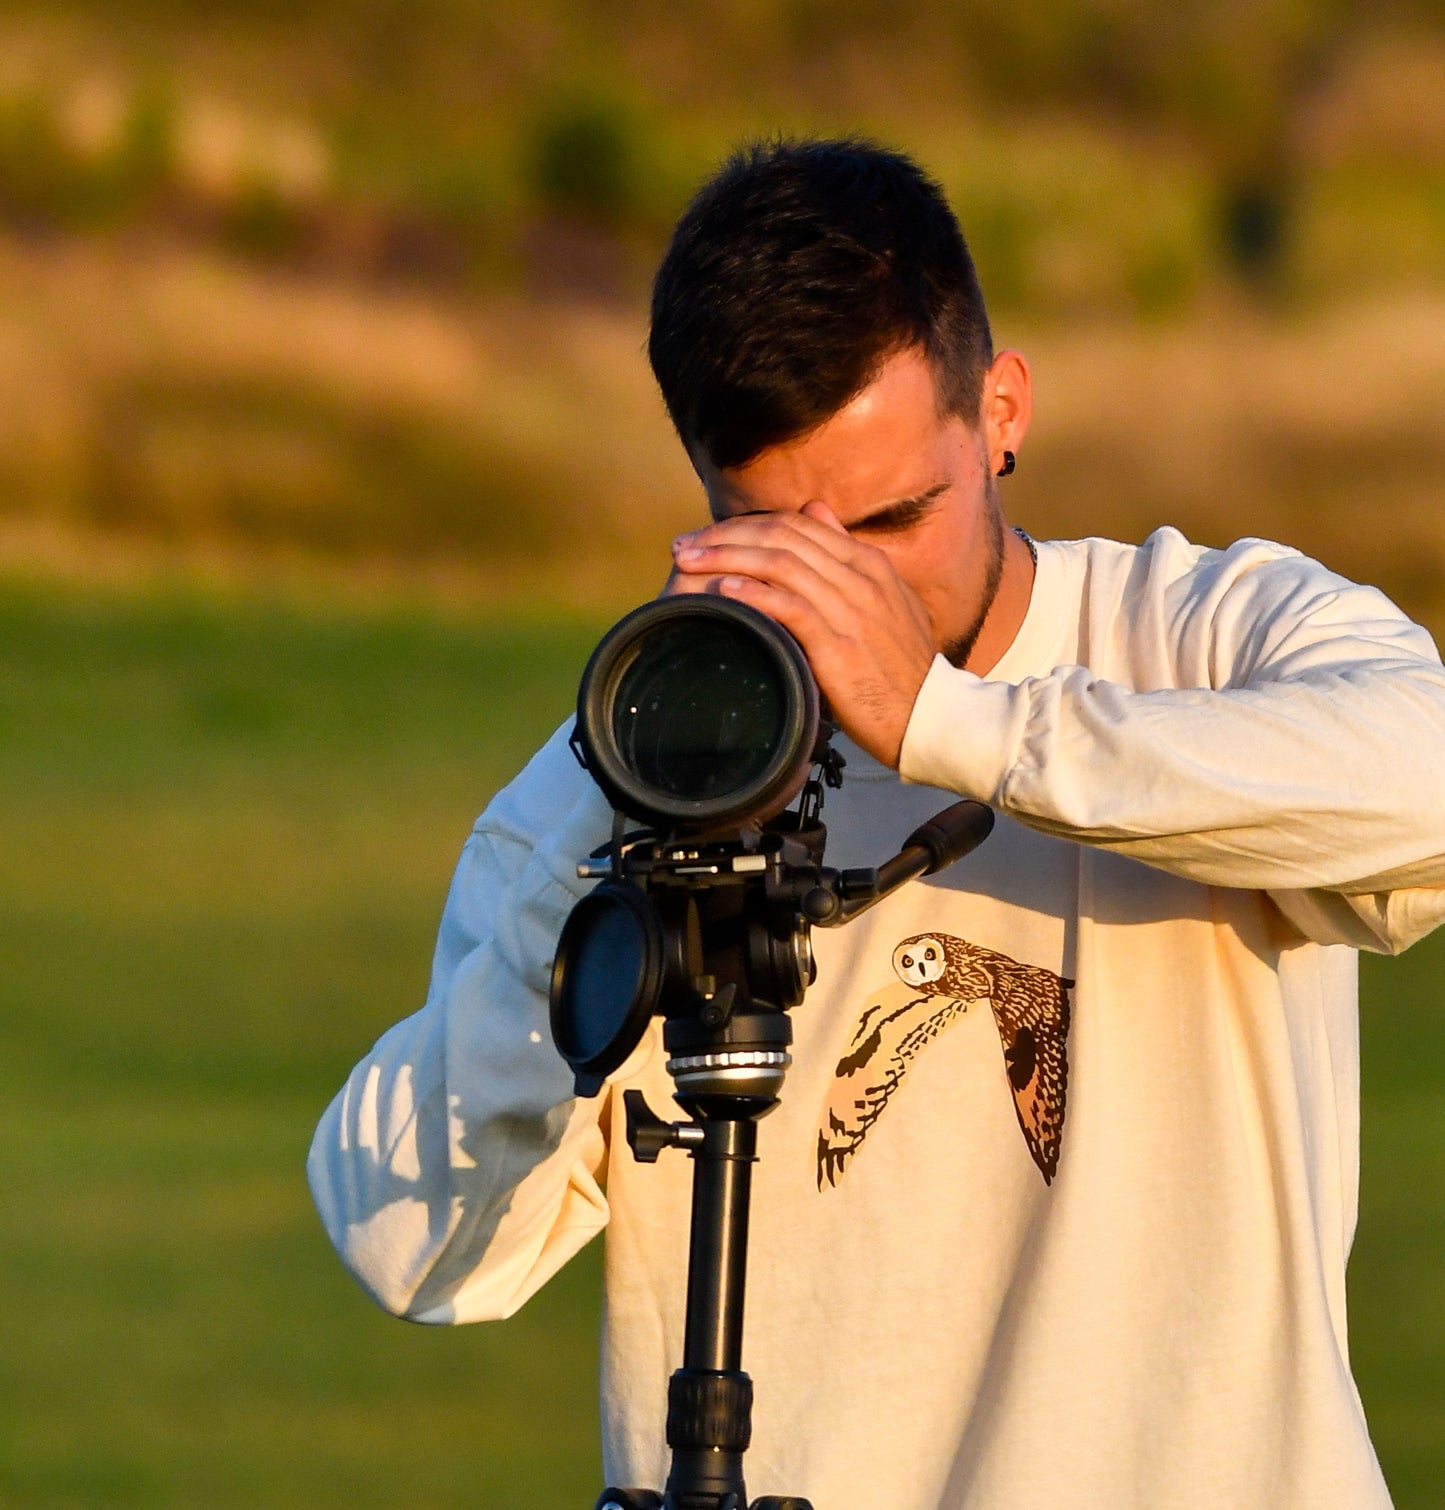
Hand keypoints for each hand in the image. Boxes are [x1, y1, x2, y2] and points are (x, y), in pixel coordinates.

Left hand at [665, 502, 935, 767]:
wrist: (930, 716)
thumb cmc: (900, 668)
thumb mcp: (884, 601)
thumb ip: (848, 558)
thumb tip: (814, 512)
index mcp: (869, 564)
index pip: (799, 524)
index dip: (748, 524)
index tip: (708, 536)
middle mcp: (861, 577)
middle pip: (782, 536)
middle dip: (725, 536)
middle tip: (683, 547)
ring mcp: (851, 609)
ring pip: (780, 564)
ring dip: (726, 558)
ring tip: (687, 564)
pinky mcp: (839, 643)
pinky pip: (789, 607)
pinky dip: (752, 594)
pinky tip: (722, 590)